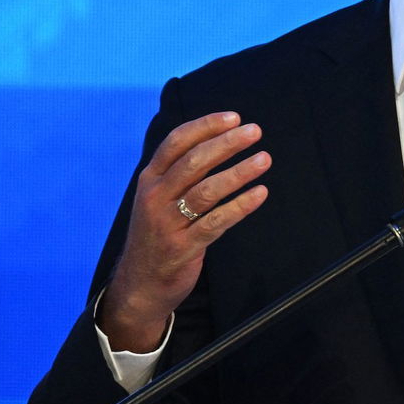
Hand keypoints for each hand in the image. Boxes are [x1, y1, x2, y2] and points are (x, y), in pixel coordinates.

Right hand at [99, 112, 269, 352]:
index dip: (206, 126)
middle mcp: (154, 197)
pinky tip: (260, 193)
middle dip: (227, 144)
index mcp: (149, 180)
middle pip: (193, 162)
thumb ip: (179, 173)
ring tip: (264, 159)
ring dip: (238, 172)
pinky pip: (216, 222)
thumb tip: (219, 141)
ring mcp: (166, 223)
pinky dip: (240, 205)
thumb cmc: (158, 234)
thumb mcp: (158, 198)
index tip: (234, 117)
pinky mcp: (182, 248)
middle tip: (255, 132)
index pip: (176, 143)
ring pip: (206, 190)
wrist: (139, 285)